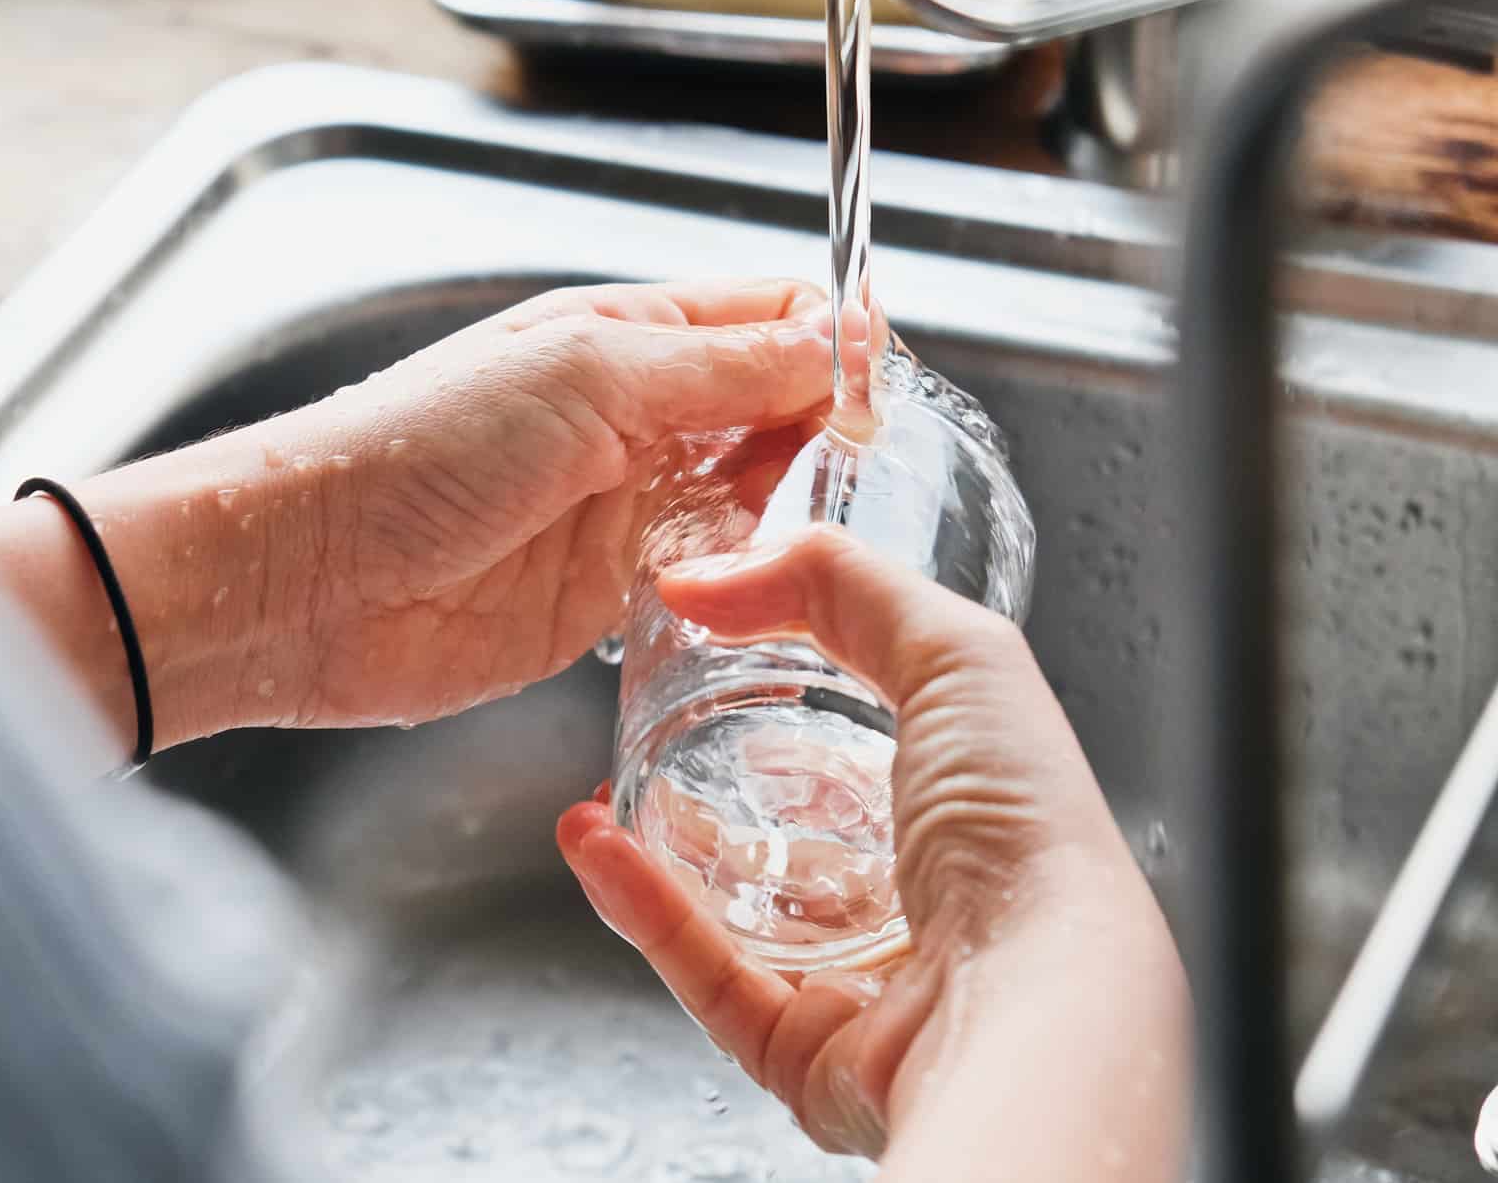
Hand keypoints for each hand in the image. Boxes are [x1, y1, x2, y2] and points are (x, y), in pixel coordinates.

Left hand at [0, 278, 867, 750]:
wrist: (309, 580)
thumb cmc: (419, 452)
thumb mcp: (589, 379)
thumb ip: (722, 365)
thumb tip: (841, 337)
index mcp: (625, 335)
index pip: (764, 316)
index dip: (833, 337)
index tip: (884, 379)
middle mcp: (633, 417)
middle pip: (772, 408)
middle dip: (822, 428)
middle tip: (854, 463)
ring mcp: (622, 510)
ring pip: (750, 499)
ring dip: (788, 510)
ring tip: (810, 528)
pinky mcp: (606, 598)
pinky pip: (706, 580)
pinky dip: (740, 582)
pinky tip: (760, 587)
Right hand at [556, 529, 1188, 1180]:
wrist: (1026, 1010)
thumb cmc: (1025, 839)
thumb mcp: (956, 654)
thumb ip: (837, 583)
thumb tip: (712, 573)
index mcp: (973, 808)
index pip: (873, 744)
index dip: (795, 691)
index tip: (713, 644)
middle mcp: (924, 900)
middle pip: (798, 831)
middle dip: (713, 778)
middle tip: (643, 724)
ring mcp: (862, 979)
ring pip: (737, 908)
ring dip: (658, 843)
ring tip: (595, 787)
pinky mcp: (804, 1047)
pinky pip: (705, 974)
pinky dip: (641, 908)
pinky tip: (593, 846)